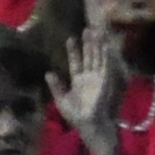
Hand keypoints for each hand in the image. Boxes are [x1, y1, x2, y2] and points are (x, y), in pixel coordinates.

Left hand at [59, 30, 123, 154]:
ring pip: (98, 57)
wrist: (89, 126)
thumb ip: (56, 86)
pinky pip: (106, 65)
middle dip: (88, 43)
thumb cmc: (76, 116)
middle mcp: (89, 77)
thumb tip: (48, 73)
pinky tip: (106, 45)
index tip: (70, 39)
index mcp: (78, 81)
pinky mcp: (105, 81)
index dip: (73, 51)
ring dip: (97, 45)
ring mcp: (98, 78)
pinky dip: (106, 55)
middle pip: (89, 56)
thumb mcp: (61, 100)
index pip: (75, 62)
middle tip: (87, 28)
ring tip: (96, 31)